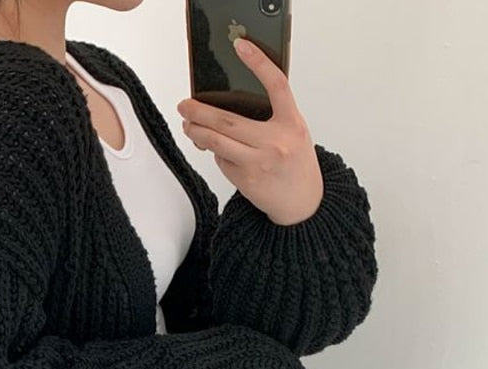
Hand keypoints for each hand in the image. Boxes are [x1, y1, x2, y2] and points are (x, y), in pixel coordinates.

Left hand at [176, 37, 323, 225]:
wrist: (302, 201)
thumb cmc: (295, 162)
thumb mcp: (294, 132)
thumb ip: (272, 116)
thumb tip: (227, 106)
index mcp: (291, 123)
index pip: (276, 86)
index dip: (259, 63)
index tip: (242, 47)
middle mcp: (275, 142)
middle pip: (228, 121)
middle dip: (199, 112)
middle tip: (185, 105)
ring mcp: (258, 162)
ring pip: (216, 142)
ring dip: (196, 132)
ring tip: (188, 126)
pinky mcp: (245, 180)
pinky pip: (222, 160)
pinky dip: (216, 153)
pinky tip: (218, 151)